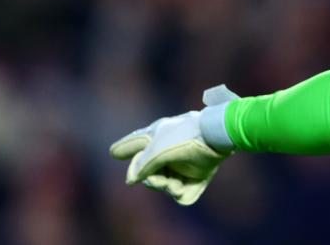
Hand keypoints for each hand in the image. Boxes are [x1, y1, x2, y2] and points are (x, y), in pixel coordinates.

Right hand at [110, 85, 238, 204]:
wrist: (214, 136)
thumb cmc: (183, 136)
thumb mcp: (157, 149)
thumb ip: (141, 165)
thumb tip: (131, 180)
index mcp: (155, 137)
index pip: (134, 143)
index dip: (124, 148)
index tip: (115, 152)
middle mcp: (166, 150)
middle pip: (150, 173)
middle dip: (154, 181)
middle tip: (161, 181)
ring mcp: (182, 163)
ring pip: (166, 185)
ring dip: (168, 187)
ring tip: (174, 184)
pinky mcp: (197, 174)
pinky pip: (185, 192)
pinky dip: (183, 193)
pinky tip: (182, 188)